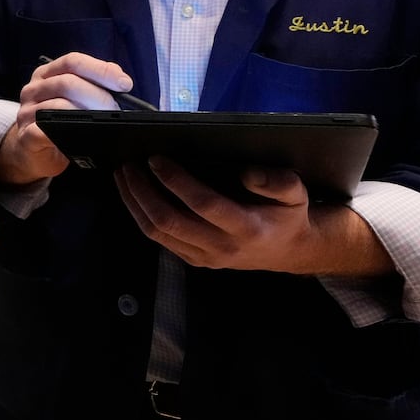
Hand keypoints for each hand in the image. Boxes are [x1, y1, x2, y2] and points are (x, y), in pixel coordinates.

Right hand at [0, 52, 134, 186]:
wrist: (32, 153)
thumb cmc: (58, 123)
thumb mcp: (74, 99)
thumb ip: (94, 84)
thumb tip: (120, 80)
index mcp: (46, 74)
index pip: (72, 61)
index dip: (100, 70)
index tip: (124, 83)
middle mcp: (33, 89)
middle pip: (67, 82)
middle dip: (98, 95)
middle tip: (116, 109)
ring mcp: (26, 112)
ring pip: (60, 106)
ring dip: (88, 114)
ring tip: (105, 123)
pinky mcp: (25, 136)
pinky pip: (46, 130)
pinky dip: (68, 132)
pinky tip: (83, 136)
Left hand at [114, 158, 392, 276]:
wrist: (289, 251)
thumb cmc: (288, 216)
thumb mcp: (296, 193)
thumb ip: (277, 181)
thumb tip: (246, 173)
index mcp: (246, 227)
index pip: (202, 204)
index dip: (175, 181)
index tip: (156, 159)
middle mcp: (221, 246)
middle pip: (169, 221)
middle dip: (143, 191)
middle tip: (129, 165)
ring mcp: (204, 257)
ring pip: (157, 233)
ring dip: (135, 203)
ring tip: (123, 176)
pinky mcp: (194, 260)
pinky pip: (159, 240)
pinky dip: (140, 216)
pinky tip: (133, 195)